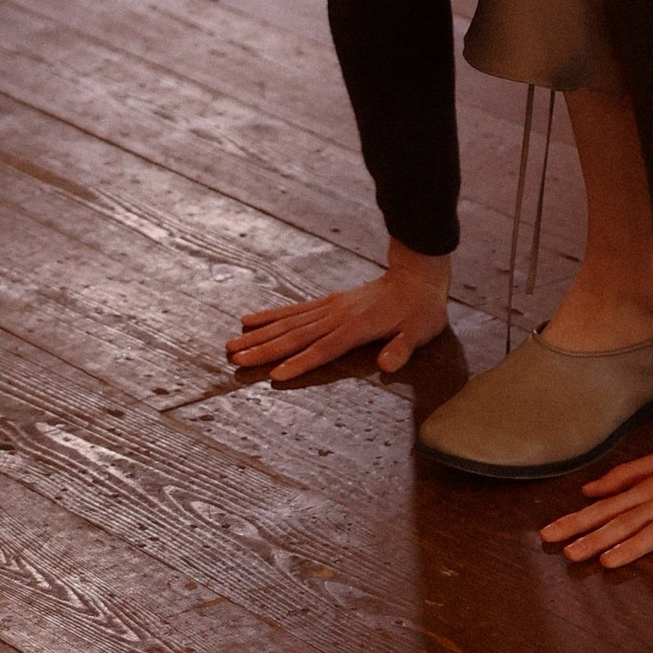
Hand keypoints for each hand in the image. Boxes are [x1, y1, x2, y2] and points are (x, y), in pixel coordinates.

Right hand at [227, 245, 450, 384]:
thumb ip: (402, 348)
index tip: (275, 375)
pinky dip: (270, 316)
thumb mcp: (421, 331)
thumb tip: (388, 365)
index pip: (324, 348)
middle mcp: (337, 316)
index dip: (300, 362)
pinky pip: (294, 310)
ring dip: (259, 335)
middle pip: (296, 335)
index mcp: (358, 326)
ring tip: (232, 344)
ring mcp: (330, 308)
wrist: (416, 276)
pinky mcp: (327, 303)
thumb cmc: (420, 309)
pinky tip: (250, 320)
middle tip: (235, 359)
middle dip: (264, 349)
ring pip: (288, 323)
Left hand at [539, 404, 652, 573]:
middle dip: (595, 537)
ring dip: (633, 546)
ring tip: (609, 562)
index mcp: (649, 489)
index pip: (607, 508)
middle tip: (567, 554)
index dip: (578, 521)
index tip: (548, 534)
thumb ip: (625, 477)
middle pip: (625, 521)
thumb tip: (589, 490)